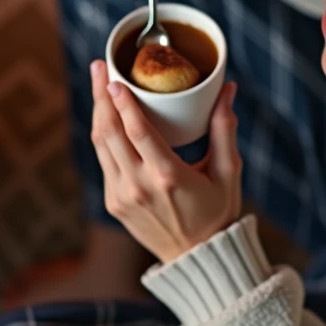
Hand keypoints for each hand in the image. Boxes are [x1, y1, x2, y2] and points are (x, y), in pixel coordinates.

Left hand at [89, 60, 241, 264]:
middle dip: (101, 95)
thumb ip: (225, 129)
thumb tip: (227, 90)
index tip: (115, 78)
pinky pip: (103, 160)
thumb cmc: (217, 212)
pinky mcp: (112, 202)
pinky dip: (103, 133)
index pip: (137, 132)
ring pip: (100, 144)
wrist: (197, 257)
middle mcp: (138, 186)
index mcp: (168, 177)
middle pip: (109, 131)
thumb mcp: (228, 172)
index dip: (122, 102)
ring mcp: (121, 196)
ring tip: (99, 83)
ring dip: (97, 111)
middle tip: (100, 68)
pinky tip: (106, 114)